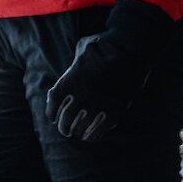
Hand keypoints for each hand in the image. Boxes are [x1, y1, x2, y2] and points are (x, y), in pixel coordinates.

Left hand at [46, 0, 172, 140]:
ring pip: (82, 128)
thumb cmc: (104, 46)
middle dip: (64, 127)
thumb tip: (63, 85)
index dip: (52, 113)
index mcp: (69, 81)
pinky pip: (101, 130)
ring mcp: (98, 104)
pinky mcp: (115, 110)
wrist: (131, 49)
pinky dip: (94, 135)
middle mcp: (81, 95)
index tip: (53, 117)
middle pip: (66, 120)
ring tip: (78, 134)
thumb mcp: (80, 51)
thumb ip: (72, 68)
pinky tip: (92, 136)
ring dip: (78, 132)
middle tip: (66, 130)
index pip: (53, 105)